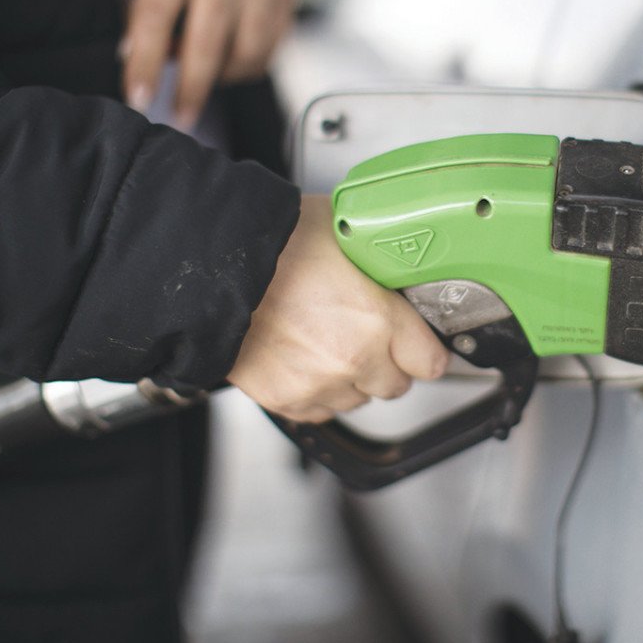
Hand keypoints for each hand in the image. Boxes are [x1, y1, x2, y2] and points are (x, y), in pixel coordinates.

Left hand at [122, 0, 294, 128]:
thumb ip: (140, 7)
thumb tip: (135, 60)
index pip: (156, 15)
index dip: (146, 62)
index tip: (139, 98)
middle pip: (207, 42)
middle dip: (192, 89)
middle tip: (181, 117)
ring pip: (246, 52)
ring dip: (224, 76)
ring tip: (208, 74)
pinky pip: (271, 50)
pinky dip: (249, 66)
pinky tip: (233, 59)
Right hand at [228, 196, 449, 422]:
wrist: (211, 267)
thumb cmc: (275, 242)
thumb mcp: (346, 232)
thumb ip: (380, 260)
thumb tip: (400, 257)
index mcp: (377, 319)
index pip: (430, 362)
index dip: (425, 349)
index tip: (420, 342)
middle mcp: (353, 359)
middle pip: (395, 385)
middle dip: (388, 363)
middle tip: (369, 335)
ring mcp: (318, 384)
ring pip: (357, 400)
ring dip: (352, 378)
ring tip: (328, 341)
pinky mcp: (286, 399)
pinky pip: (319, 409)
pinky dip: (317, 390)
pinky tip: (304, 358)